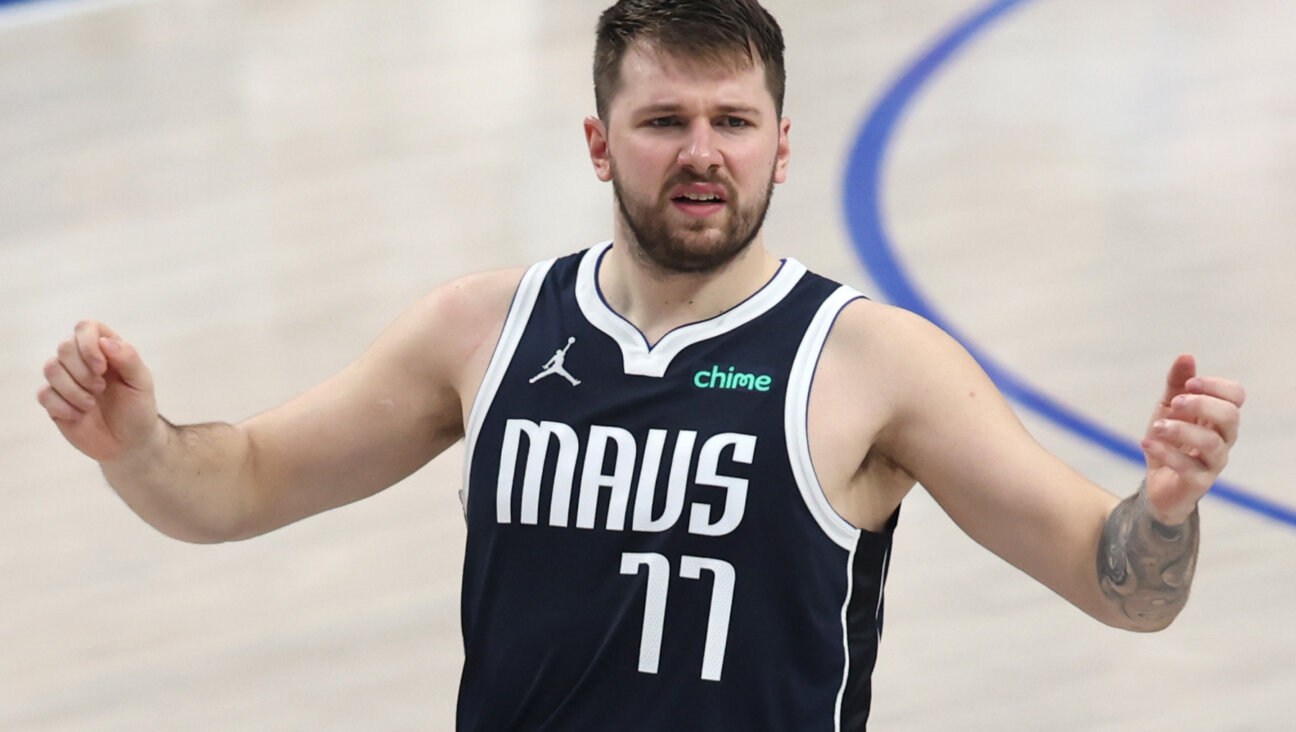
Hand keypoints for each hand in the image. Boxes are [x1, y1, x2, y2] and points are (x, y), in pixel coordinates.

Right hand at [37, 321, 161, 462]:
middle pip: (64, 347)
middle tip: (101, 389)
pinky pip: (44, 394)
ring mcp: (66, 380)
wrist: (130, 443)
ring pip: (50, 368)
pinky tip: (80, 416)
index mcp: (105, 350)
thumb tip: (104, 341)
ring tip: (92, 404)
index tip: (102, 367)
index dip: (88, 344)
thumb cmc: (138, 409)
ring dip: (73, 390)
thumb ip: (128, 359)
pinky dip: (64, 406)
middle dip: (82, 371)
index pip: (86, 327)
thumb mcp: (141, 384)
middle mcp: (82, 361)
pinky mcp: (54, 401)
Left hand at [1141, 354, 1244, 524]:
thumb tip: (1186, 356)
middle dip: (1201, 405)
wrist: (1157, 483)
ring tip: (1156, 426)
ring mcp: (1214, 462)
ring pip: (1211, 443)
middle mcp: (1224, 439)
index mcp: (1219, 417)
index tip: (1188, 383)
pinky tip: (1146, 443)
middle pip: (1229, 416)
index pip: (1236, 396)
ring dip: (1181, 430)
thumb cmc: (1169, 440)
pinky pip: (1189, 467)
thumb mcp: (1167, 408)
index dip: (1216, 386)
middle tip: (1174, 404)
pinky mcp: (1198, 482)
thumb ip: (1176, 384)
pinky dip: (1165, 452)